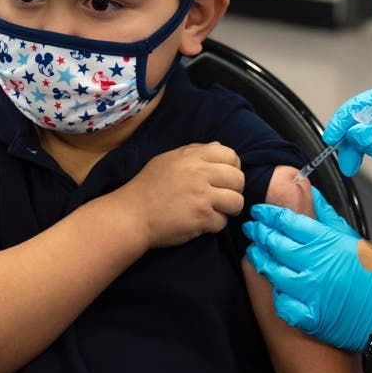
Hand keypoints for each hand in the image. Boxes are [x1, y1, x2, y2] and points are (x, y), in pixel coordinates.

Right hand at [121, 142, 244, 246]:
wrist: (132, 215)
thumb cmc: (148, 187)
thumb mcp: (168, 160)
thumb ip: (195, 152)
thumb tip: (220, 147)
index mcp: (192, 157)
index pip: (230, 155)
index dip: (233, 167)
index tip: (225, 178)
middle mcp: (199, 173)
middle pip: (238, 178)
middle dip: (235, 189)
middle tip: (223, 197)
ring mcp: (202, 196)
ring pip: (236, 201)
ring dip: (229, 209)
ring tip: (217, 211)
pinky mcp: (202, 218)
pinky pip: (223, 222)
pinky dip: (214, 225)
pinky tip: (202, 223)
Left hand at [243, 187, 371, 352]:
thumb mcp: (356, 241)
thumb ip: (329, 218)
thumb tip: (312, 194)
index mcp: (327, 242)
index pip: (288, 222)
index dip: (269, 215)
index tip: (260, 212)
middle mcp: (314, 264)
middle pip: (275, 244)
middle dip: (260, 233)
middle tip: (253, 228)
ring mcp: (309, 291)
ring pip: (272, 271)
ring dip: (261, 259)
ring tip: (256, 252)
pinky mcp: (308, 316)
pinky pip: (281, 302)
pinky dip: (276, 292)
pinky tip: (274, 285)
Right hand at [324, 89, 371, 222]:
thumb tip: (354, 131)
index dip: (349, 115)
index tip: (334, 134)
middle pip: (367, 111)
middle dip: (349, 131)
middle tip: (338, 152)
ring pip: (367, 125)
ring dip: (354, 143)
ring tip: (349, 164)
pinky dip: (362, 148)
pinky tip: (356, 160)